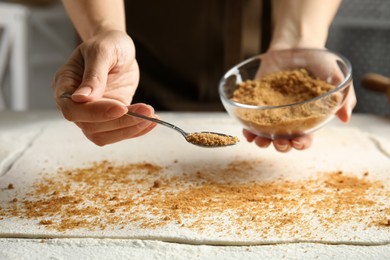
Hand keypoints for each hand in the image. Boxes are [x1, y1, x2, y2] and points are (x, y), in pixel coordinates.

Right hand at [53, 30, 156, 145]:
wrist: (119, 47)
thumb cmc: (108, 44)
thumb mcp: (102, 52)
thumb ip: (94, 75)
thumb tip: (81, 99)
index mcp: (65, 85)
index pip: (72, 109)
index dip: (95, 113)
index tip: (120, 107)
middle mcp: (75, 104)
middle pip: (89, 126)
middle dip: (120, 122)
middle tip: (146, 111)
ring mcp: (91, 114)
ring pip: (103, 135)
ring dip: (129, 129)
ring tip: (150, 116)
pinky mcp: (108, 118)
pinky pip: (118, 132)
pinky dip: (135, 131)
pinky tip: (151, 122)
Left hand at [244, 48, 356, 152]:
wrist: (297, 46)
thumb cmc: (320, 63)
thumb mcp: (335, 77)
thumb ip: (344, 97)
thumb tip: (346, 118)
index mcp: (307, 119)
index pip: (304, 138)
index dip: (300, 144)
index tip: (297, 141)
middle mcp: (288, 119)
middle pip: (283, 140)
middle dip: (280, 146)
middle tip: (279, 141)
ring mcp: (271, 111)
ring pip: (265, 134)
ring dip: (261, 141)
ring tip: (258, 140)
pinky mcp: (257, 102)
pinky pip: (250, 119)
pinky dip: (247, 127)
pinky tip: (246, 129)